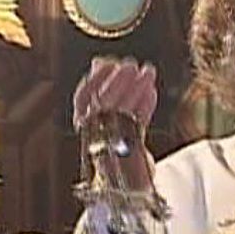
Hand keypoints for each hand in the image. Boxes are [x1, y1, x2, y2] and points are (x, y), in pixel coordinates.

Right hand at [73, 57, 157, 190]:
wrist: (121, 172)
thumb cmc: (110, 132)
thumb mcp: (100, 108)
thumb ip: (100, 86)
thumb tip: (98, 62)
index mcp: (83, 121)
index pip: (83, 97)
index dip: (96, 78)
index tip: (110, 61)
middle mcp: (94, 133)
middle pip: (103, 104)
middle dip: (119, 82)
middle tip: (131, 65)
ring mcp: (113, 142)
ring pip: (123, 112)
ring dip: (136, 89)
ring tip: (148, 71)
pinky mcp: (132, 150)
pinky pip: (138, 126)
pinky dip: (145, 107)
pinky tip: (151, 91)